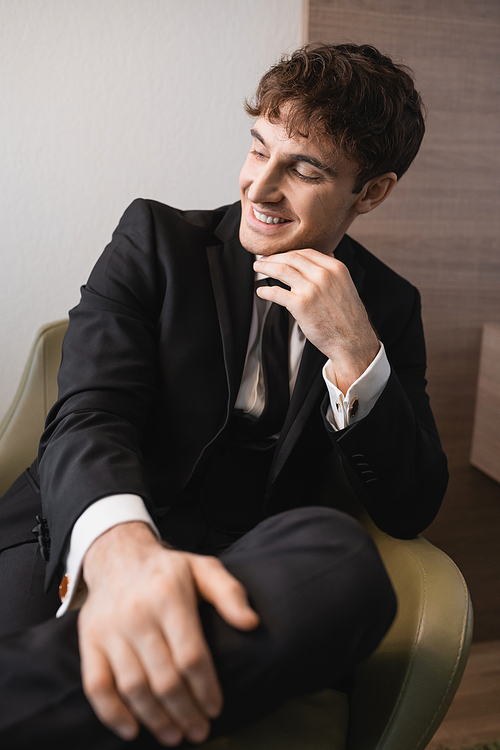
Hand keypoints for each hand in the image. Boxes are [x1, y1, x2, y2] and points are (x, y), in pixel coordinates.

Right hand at [78, 522, 258, 745]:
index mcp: (169, 596)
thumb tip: (251, 623)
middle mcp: (137, 614)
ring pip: (133, 687)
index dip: (205, 688)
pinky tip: (132, 730)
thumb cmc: (167, 570)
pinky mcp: (90, 641)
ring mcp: (110, 630)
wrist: (118, 555)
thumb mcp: (203, 569)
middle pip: (164, 678)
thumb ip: (229, 593)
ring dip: (156, 719)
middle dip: (185, 712)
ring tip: (174, 736)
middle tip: (200, 731)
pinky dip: (112, 714)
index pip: (191, 655)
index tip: (216, 708)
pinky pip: (97, 686)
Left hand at [254, 248, 378, 393]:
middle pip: (292, 258)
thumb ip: (333, 272)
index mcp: (335, 268)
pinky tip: (261, 292)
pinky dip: (266, 291)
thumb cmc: (348, 318)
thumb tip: (326, 254)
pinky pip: (277, 292)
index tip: (279, 255)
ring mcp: (311, 289)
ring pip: (282, 270)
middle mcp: (323, 275)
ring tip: (258, 269)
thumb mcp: (346, 286)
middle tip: (263, 260)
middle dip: (274, 257)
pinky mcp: (300, 304)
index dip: (288, 252)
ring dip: (266, 268)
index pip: (306, 252)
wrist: (352, 340)